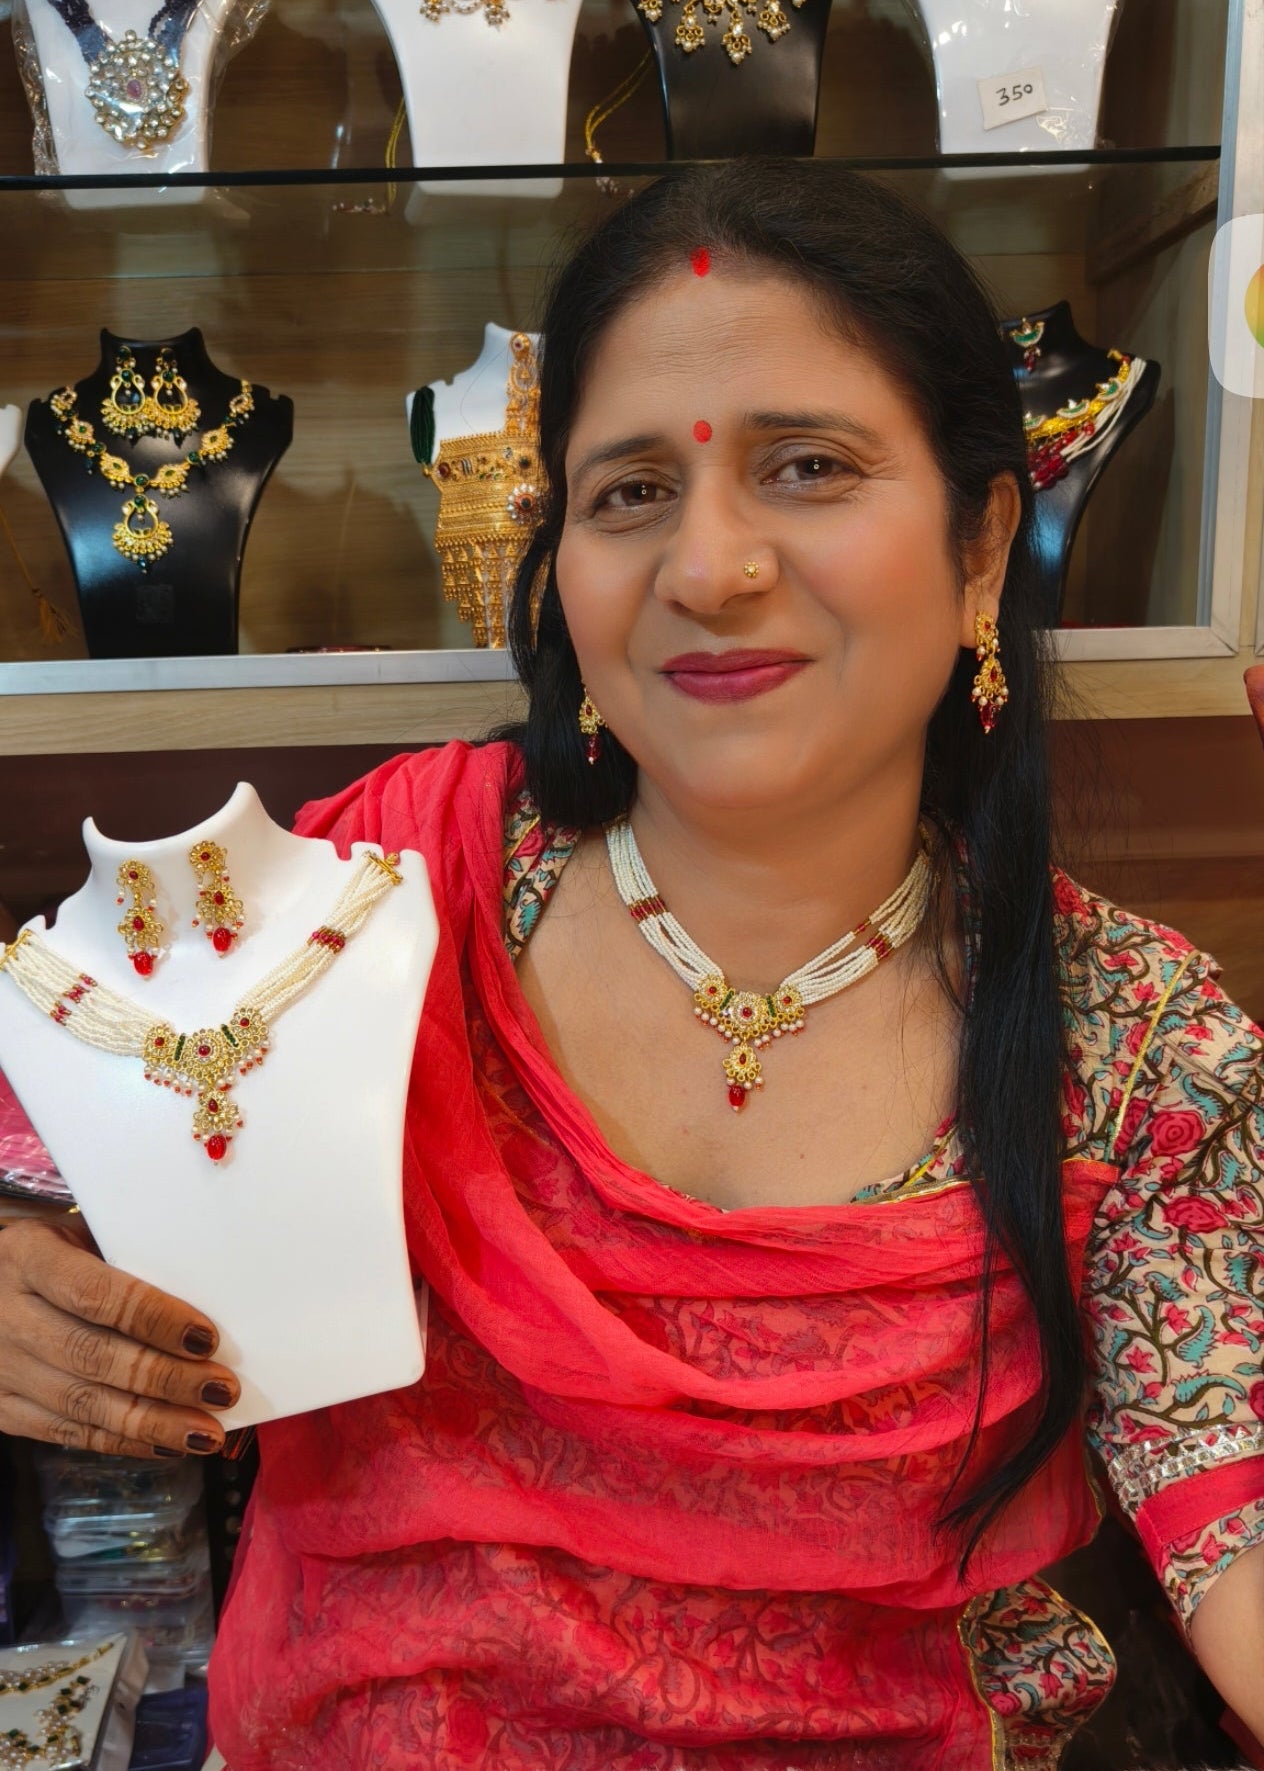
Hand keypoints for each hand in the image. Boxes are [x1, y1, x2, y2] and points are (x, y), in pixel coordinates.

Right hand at [0, 1217, 238, 1457]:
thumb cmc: (43, 1255)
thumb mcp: (70, 1234)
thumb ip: (121, 1256)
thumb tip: (205, 1287)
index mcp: (27, 1258)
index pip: (97, 1295)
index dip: (155, 1319)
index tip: (206, 1337)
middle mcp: (7, 1316)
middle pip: (94, 1355)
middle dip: (166, 1378)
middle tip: (221, 1389)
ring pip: (82, 1404)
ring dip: (152, 1423)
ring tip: (206, 1431)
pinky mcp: (0, 1409)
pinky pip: (67, 1433)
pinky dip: (122, 1442)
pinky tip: (167, 1444)